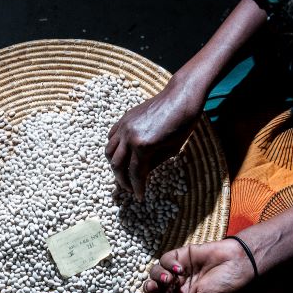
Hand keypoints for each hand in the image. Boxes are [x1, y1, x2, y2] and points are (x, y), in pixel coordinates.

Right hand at [105, 76, 203, 199]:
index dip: (137, 187)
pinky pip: (112, 137)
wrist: (181, 96)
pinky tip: (121, 154)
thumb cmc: (183, 124)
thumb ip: (154, 163)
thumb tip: (142, 174)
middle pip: (118, 165)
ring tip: (123, 173)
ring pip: (110, 152)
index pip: (135, 173)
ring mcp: (124, 126)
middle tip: (130, 188)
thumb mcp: (171, 149)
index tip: (139, 196)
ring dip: (114, 165)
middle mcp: (129, 137)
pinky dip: (113, 148)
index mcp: (143, 146)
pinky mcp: (124, 119)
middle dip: (122, 180)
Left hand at [144, 239, 254, 292]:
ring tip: (169, 279)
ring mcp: (176, 270)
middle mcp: (176, 285)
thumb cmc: (222, 287)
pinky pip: (165, 259)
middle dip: (150, 290)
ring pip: (155, 273)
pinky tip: (180, 268)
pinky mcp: (179, 255)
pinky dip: (168, 264)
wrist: (235, 264)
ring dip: (158, 276)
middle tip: (154, 289)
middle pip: (154, 288)